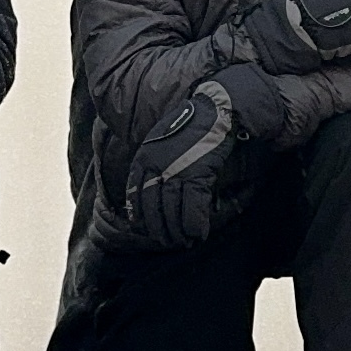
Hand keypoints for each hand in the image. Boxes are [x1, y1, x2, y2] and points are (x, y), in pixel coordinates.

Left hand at [122, 64, 286, 247]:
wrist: (215, 108)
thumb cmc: (191, 122)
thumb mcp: (161, 138)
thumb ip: (154, 160)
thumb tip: (156, 184)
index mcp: (145, 156)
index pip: (135, 194)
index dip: (139, 215)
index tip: (143, 228)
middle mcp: (156, 166)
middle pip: (152, 208)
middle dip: (159, 229)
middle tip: (168, 241)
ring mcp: (176, 171)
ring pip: (172, 212)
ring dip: (178, 231)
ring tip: (184, 241)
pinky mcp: (198, 174)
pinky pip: (193, 208)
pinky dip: (195, 224)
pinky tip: (199, 233)